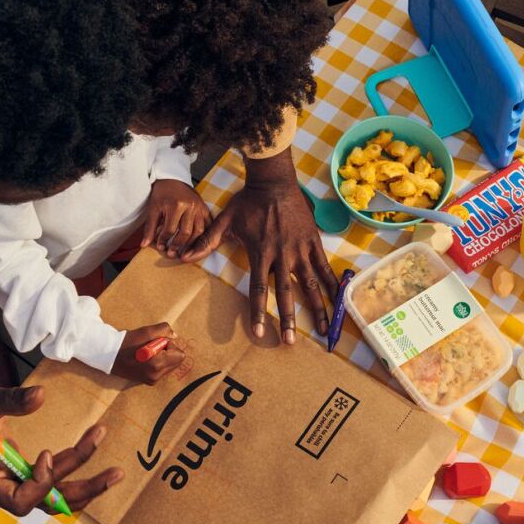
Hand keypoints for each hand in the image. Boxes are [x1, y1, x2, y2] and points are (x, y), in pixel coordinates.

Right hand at [0, 384, 122, 515]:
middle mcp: (0, 492)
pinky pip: (53, 488)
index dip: (40, 484)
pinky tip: (101, 469)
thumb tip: (40, 396)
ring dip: (86, 487)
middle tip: (115, 473)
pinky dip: (75, 477)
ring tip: (116, 473)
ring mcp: (12, 488)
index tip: (47, 453)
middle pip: (46, 503)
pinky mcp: (23, 479)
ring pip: (54, 499)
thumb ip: (9, 400)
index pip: (18, 500)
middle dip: (82, 488)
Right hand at [112, 323, 186, 383]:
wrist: (109, 355)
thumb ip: (164, 330)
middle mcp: (156, 375)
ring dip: (165, 357)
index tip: (158, 342)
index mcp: (157, 364)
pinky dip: (160, 363)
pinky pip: (164, 370)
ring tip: (149, 353)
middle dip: (169, 352)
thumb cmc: (127, 342)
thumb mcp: (146, 331)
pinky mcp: (150, 382)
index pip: (180, 355)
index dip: (171, 345)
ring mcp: (153, 380)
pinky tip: (147, 359)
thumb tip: (175, 336)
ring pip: (171, 366)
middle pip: (177, 362)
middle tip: (153, 347)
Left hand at [141, 180, 212, 258]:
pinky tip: (195, 243)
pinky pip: (207, 226)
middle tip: (171, 254)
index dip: (164, 241)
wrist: (173, 178)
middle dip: (177, 246)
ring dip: (190, 244)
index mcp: (176, 205)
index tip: (160, 247)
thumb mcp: (153, 209)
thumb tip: (144, 245)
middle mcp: (190, 207)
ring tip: (182, 252)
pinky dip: (201, 236)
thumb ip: (149, 228)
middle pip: (185, 233)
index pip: (170, 230)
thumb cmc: (162, 193)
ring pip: (198, 232)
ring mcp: (199, 208)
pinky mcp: (205, 208)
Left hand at [181, 154, 337, 342]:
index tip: (259, 332)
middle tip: (289, 342)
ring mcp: (300, 249)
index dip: (258, 312)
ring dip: (316, 308)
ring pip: (310, 284)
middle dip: (288, 320)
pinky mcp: (313, 242)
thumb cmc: (248, 202)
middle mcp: (282, 255)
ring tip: (322, 329)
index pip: (258, 290)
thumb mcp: (224, 221)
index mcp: (260, 254)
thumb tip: (184, 256)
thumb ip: (207, 241)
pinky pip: (324, 266)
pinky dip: (332, 283)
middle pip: (286, 294)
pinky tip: (339, 299)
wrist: (273, 181)